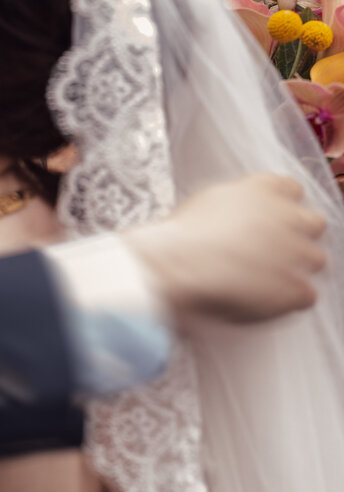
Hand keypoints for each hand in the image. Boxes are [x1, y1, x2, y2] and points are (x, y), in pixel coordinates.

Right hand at [127, 174, 326, 322]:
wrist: (175, 268)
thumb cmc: (179, 238)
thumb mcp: (206, 203)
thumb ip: (236, 205)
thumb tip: (240, 215)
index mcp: (261, 189)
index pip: (291, 188)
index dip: (283, 206)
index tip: (271, 219)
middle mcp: (285, 216)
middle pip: (314, 222)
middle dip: (300, 236)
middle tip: (276, 251)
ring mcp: (294, 252)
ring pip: (316, 259)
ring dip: (298, 269)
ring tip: (268, 282)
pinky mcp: (294, 287)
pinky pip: (307, 295)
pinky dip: (291, 300)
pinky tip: (266, 302)